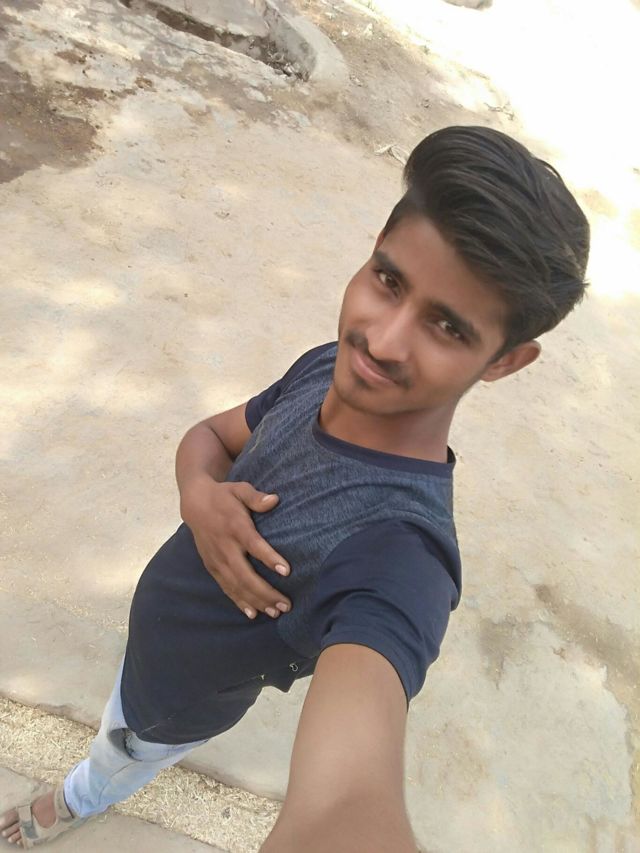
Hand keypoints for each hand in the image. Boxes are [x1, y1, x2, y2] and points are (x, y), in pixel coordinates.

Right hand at [180, 475, 290, 619]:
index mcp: (235, 527)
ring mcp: (217, 559)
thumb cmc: (224, 496)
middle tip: (286, 605)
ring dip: (256, 601)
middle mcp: (225, 547)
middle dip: (266, 592)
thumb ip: (256, 497)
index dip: (269, 558)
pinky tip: (252, 613)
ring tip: (275, 613)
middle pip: (246, 574)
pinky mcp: (212, 567)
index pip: (254, 545)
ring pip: (237, 585)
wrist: (194, 503)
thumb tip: (275, 499)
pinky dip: (239, 601)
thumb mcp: (240, 489)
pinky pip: (226, 587)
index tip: (286, 571)